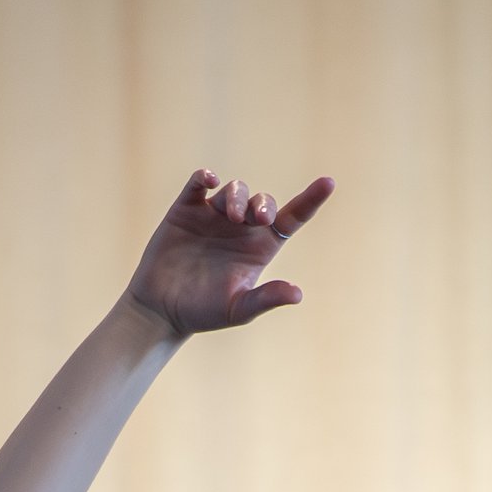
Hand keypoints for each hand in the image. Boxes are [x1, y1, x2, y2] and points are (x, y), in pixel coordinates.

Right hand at [124, 167, 333, 338]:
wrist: (162, 310)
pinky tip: (207, 181)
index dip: (311, 199)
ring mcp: (214, 216)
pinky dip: (203, 178)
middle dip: (262, 204)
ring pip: (234, 190)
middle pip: (263, 201)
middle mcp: (241, 228)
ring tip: (230, 217)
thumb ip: (265, 299)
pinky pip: (198, 184)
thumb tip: (297, 294)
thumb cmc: (204, 313)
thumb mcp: (238, 310)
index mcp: (260, 247)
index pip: (292, 218)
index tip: (329, 183)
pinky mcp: (186, 210)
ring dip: (236, 198)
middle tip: (255, 218)